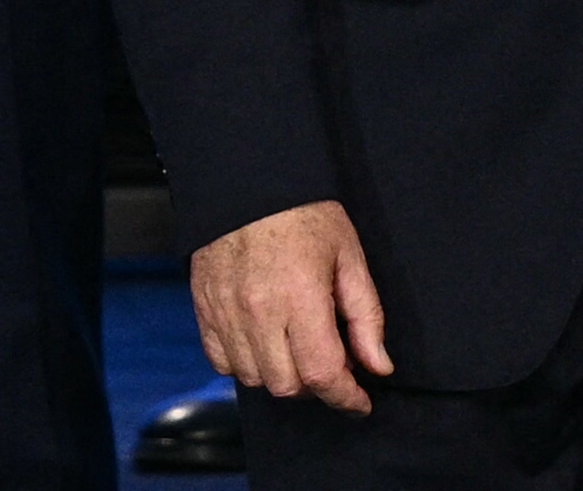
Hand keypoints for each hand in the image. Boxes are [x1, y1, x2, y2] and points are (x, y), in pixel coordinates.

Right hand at [191, 200, 389, 414]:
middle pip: (287, 385)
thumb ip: (367, 317)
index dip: (346, 398)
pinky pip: (219, 359)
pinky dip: (243, 363)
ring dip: (279, 376)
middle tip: (329, 364)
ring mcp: (225, 310)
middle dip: (315, 386)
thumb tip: (378, 365)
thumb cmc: (302, 214)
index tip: (359, 401)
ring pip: (253, 377)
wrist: (247, 181)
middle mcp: (258, 310)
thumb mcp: (349, 258)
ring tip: (294, 351)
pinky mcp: (204, 305)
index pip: (323, 375)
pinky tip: (261, 344)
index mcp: (300, 298)